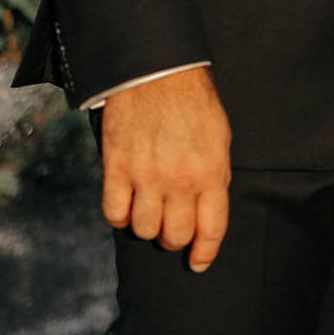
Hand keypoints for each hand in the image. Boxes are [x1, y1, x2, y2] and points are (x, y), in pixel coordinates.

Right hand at [100, 65, 231, 272]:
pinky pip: (114, 212)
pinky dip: (119, 216)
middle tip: (171, 229)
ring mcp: (146, 175)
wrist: (157, 71)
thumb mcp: (220, 137)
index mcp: (212, 172)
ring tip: (149, 213)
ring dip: (146, 227)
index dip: (204, 252)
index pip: (211, 229)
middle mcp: (180, 180)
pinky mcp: (117, 167)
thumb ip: (215, 175)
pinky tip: (126, 205)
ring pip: (143, 229)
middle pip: (174, 236)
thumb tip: (207, 207)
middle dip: (174, 239)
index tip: (198, 263)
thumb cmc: (193, 102)